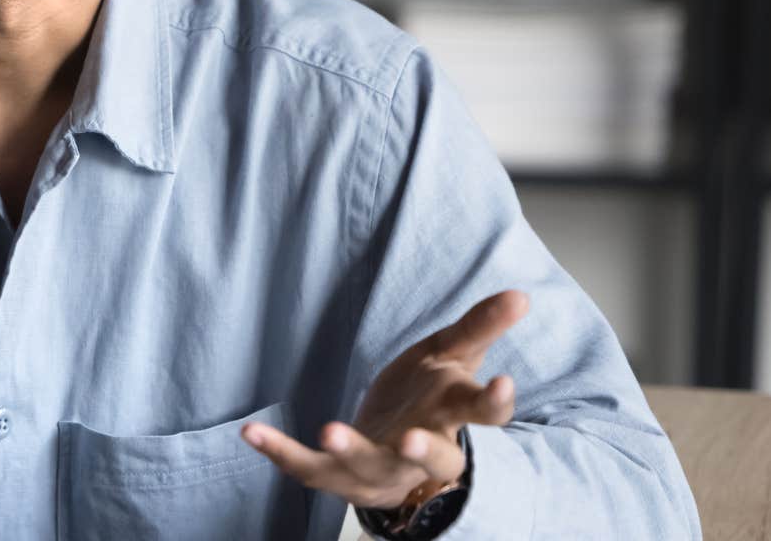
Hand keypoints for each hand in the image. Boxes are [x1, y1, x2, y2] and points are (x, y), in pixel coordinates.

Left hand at [239, 289, 527, 510]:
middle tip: (409, 440)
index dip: (493, 403)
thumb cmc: (429, 397)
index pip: (482, 416)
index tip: (502, 383)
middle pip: (432, 459)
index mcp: (452, 417)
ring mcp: (380, 470)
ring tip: (329, 430)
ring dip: (350, 452)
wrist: (398, 452)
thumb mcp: (451, 356)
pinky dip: (280, 452)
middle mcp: (421, 453)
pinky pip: (308, 469)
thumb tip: (520, 294)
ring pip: (368, 468)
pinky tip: (250, 432)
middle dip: (422, 453)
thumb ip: (479, 327)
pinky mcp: (338, 476)